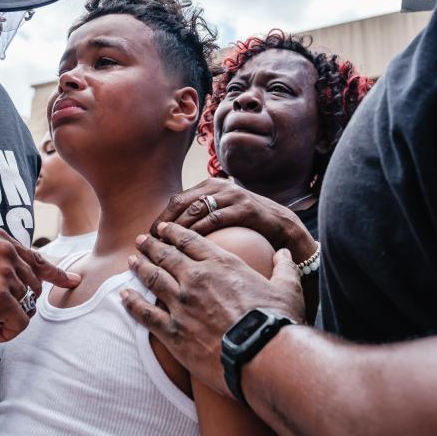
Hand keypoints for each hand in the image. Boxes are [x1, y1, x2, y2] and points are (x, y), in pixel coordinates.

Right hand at [0, 228, 80, 342]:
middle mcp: (5, 251)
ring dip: (5, 321)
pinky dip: (6, 333)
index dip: (55, 274)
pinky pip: (20, 322)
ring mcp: (4, 272)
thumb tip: (20, 278)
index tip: (72, 282)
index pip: (35, 257)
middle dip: (14, 306)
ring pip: (26, 307)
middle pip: (32, 287)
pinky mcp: (0, 296)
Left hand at [122, 222, 303, 396]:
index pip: (190, 241)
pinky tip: (124, 296)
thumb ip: (284, 267)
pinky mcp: (173, 332)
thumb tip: (286, 254)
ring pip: (152, 279)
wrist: (261, 357)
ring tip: (131, 260)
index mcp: (222, 264)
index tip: (163, 229)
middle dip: (152, 245)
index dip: (174, 233)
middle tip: (141, 240)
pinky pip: (145, 314)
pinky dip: (132, 303)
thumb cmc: (277, 321)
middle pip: (166, 256)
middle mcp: (196, 279)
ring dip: (140, 268)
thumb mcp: (288, 287)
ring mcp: (181, 305)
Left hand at [153, 178, 317, 262]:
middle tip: (153, 246)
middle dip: (164, 225)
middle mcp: (220, 186)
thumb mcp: (224, 216)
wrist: (286, 230)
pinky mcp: (246, 208)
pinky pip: (216, 218)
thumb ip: (202, 218)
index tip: (150, 240)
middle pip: (181, 203)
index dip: (161, 219)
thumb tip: (170, 236)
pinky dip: (200, 232)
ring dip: (177, 229)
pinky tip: (190, 249)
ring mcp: (234, 195)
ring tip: (166, 249)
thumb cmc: (250, 230)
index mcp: (211, 187)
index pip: (177, 200)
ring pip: (195, 209)